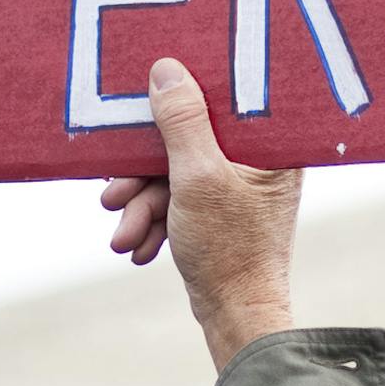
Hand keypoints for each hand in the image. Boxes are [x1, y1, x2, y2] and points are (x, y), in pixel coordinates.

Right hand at [100, 58, 302, 369]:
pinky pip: (177, 197)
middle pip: (186, 139)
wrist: (235, 316)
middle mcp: (259, 158)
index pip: (222, 96)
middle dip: (143, 174)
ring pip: (173, 172)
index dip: (179, 97)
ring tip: (123, 233)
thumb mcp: (197, 178)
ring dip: (142, 203)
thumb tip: (166, 69)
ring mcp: (237, 184)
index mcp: (271, 142)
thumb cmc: (230, 250)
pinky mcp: (218, 208)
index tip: (142, 101)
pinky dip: (154, 218)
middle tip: (112, 195)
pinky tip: (138, 245)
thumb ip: (182, 122)